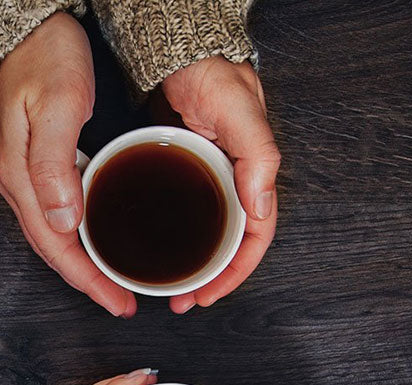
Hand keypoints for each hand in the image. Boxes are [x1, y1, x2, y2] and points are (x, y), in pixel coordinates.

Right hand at [0, 14, 136, 318]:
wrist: (18, 28)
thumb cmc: (41, 58)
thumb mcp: (55, 106)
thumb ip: (54, 166)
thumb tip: (62, 222)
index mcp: (21, 176)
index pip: (55, 246)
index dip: (87, 279)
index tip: (117, 301)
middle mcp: (15, 182)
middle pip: (51, 248)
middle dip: (86, 280)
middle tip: (121, 301)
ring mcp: (18, 173)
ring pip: (51, 233)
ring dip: (81, 261)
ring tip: (112, 279)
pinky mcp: (26, 161)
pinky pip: (51, 212)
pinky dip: (74, 234)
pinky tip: (94, 234)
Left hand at [161, 56, 280, 313]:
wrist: (180, 54)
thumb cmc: (215, 77)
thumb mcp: (241, 115)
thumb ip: (258, 158)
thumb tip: (261, 208)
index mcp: (254, 177)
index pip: (252, 239)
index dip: (233, 273)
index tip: (208, 296)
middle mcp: (232, 183)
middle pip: (226, 245)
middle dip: (209, 279)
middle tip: (182, 302)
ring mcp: (206, 180)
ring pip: (204, 235)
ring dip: (190, 265)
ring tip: (169, 288)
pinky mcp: (181, 173)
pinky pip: (180, 215)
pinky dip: (171, 238)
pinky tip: (150, 250)